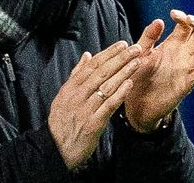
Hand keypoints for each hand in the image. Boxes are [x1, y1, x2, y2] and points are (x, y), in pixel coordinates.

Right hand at [49, 41, 142, 168]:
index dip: (108, 53)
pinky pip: (108, 105)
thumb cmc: (62, 122)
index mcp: (70, 87)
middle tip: (135, 48)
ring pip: (106, 86)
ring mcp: (85, 109)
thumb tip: (86, 55)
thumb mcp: (64, 96)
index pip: (91, 65)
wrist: (56, 148)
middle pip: (101, 72)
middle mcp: (77, 95)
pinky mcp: (93, 123)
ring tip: (137, 61)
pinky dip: (119, 93)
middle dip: (120, 59)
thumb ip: (76, 75)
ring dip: (123, 72)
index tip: (122, 44)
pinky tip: (130, 84)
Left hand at [125, 9, 193, 132]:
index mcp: (172, 45)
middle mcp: (182, 55)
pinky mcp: (185, 85)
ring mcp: (186, 69)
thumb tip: (159, 20)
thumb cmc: (137, 76)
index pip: (186, 27)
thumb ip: (148, 38)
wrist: (134, 103)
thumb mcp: (141, 53)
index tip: (173, 14)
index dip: (184, 17)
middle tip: (189, 19)